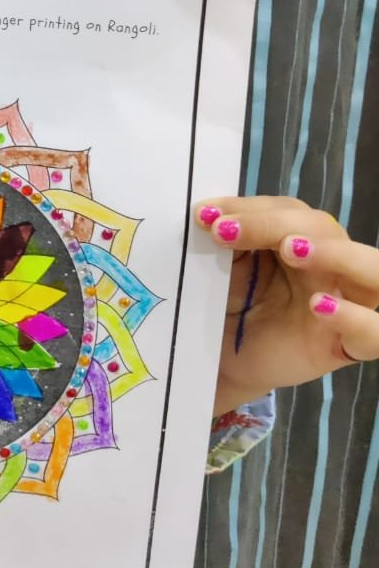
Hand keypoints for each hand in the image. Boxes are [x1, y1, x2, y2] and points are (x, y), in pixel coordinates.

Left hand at [195, 196, 378, 415]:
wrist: (221, 360)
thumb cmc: (228, 306)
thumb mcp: (224, 267)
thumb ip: (227, 240)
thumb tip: (209, 214)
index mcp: (302, 238)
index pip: (290, 209)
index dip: (249, 208)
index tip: (205, 215)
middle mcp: (330, 266)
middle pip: (326, 229)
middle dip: (275, 222)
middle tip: (227, 230)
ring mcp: (344, 305)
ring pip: (372, 271)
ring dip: (336, 254)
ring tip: (289, 250)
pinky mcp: (344, 346)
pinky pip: (374, 333)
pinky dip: (355, 317)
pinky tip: (319, 305)